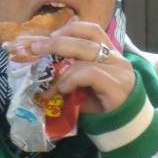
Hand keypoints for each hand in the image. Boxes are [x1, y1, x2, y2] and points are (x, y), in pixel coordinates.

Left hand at [21, 20, 135, 113]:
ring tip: (48, 86)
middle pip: (85, 40)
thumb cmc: (99, 106)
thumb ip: (69, 71)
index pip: (91, 29)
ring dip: (61, 70)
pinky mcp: (118, 86)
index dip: (70, 29)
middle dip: (56, 42)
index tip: (49, 36)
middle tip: (35, 48)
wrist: (121, 129)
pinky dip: (72, 79)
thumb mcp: (81, 85)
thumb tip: (40, 64)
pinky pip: (90, 73)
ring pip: (86, 56)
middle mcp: (116, 58)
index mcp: (109, 53)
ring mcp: (119, 71)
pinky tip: (64, 90)